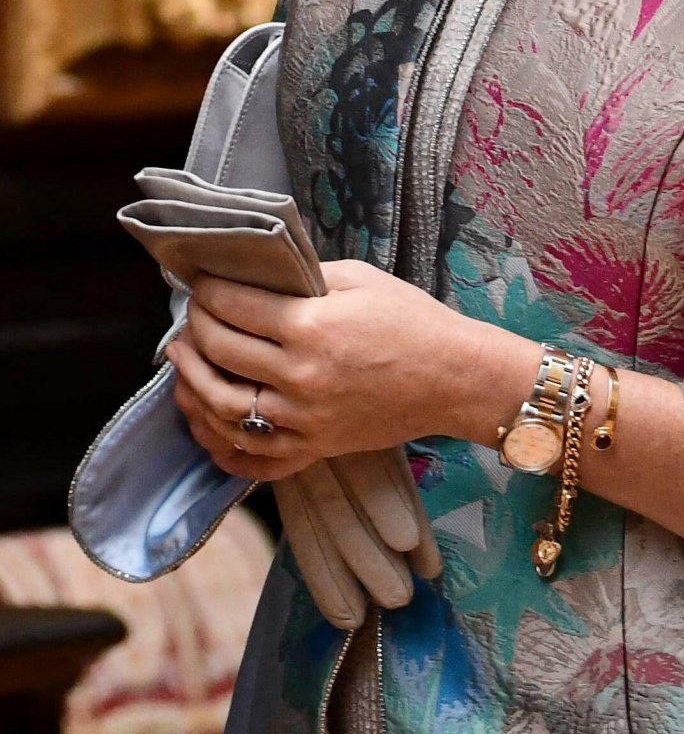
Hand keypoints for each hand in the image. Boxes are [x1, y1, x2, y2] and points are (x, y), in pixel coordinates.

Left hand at [163, 260, 486, 478]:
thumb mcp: (359, 280)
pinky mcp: (313, 448)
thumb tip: (258, 276)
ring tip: (182, 362)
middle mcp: (300, 378)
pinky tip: (206, 420)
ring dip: (192, 383)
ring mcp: (304, 420)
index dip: (209, 291)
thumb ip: (304, 277)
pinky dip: (220, 443)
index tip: (201, 282)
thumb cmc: (411, 320)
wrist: (452, 377)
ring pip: (223, 408)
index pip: (235, 306)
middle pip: (221, 352)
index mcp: (311, 328)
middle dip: (196, 328)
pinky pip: (252, 457)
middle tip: (192, 315)